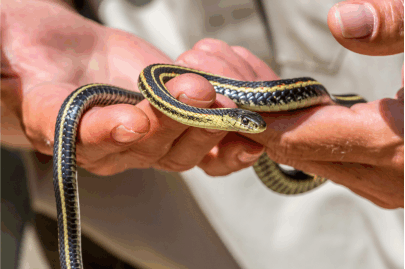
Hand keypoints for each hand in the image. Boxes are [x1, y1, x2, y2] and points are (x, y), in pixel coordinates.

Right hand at [1, 0, 239, 174]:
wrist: (68, 57)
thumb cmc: (36, 57)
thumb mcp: (16, 65)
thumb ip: (23, 86)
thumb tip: (19, 88)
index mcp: (69, 134)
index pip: (86, 139)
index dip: (110, 132)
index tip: (132, 119)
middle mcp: (113, 147)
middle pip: (148, 147)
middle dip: (173, 119)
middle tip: (194, 91)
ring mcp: (150, 140)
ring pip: (182, 148)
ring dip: (205, 124)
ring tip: (220, 96)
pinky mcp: (177, 125)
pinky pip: (206, 145)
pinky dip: (228, 140)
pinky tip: (247, 129)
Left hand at [177, 37, 402, 208]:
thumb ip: (401, 24)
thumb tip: (342, 19)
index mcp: (396, 143)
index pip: (299, 135)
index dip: (256, 117)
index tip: (222, 100)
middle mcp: (387, 176)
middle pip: (298, 150)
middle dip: (261, 124)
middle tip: (228, 97)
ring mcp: (388, 184)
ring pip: (313, 159)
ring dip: (282, 131)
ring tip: (253, 102)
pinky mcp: (390, 180)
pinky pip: (333, 162)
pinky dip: (308, 140)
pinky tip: (295, 116)